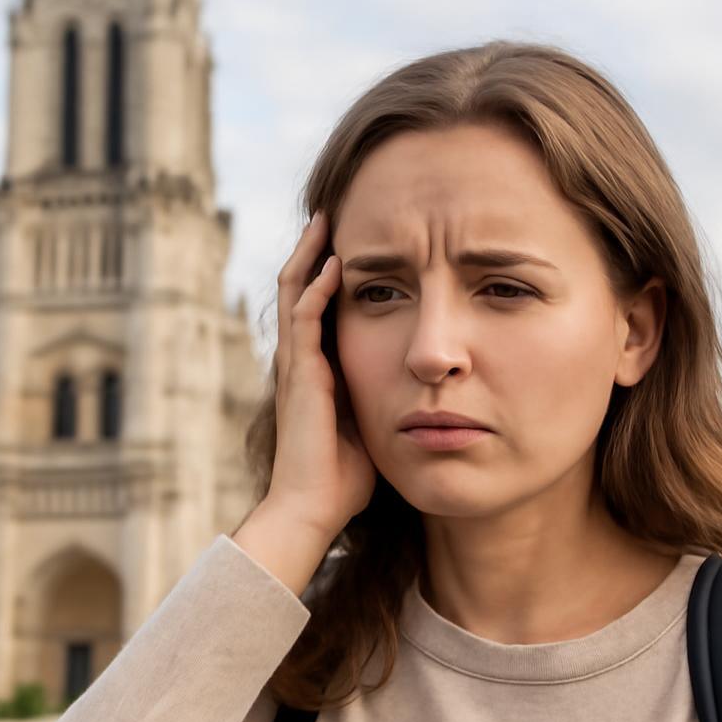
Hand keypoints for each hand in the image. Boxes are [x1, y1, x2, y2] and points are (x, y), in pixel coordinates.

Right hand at [264, 210, 377, 541]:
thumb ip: (389, 400)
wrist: (312, 508)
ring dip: (309, 256)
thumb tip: (427, 389)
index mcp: (317, 369)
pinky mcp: (299, 377)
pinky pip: (303, 322)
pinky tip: (333, 267)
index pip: (318, 305)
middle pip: (299, 288)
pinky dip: (315, 291)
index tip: (355, 243)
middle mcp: (301, 361)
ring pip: (294, 294)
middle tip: (332, 213)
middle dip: (315, 250)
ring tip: (326, 221)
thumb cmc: (344, 478)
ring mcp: (296, 367)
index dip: (330, 273)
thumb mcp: (375, 424)